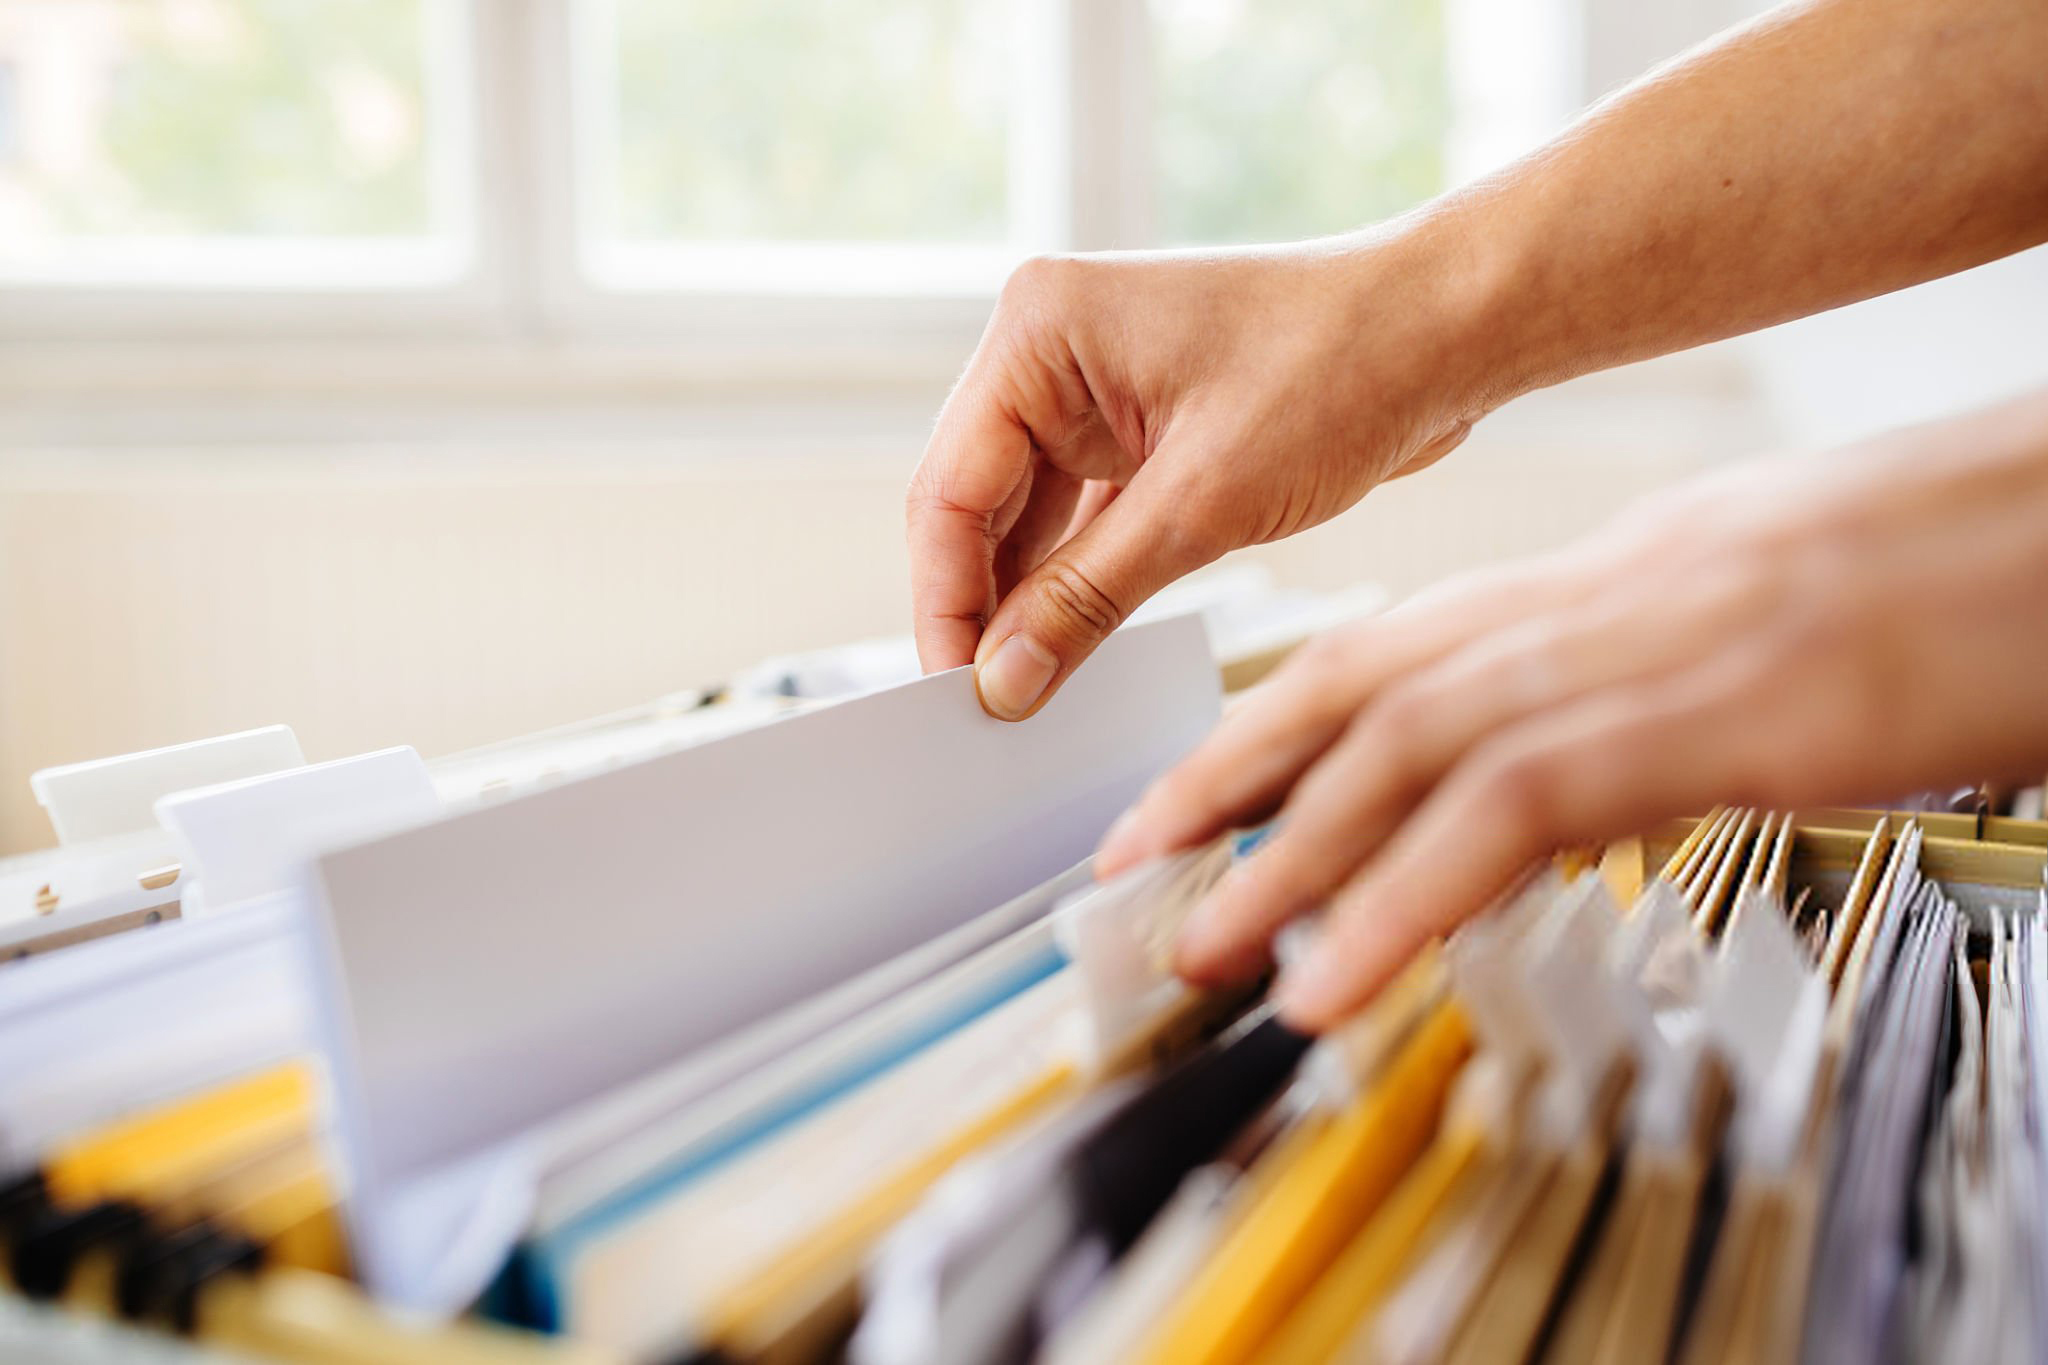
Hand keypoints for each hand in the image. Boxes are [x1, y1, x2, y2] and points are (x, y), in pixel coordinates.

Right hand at [906, 236, 1489, 719]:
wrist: (1451, 329)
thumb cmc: (1343, 367)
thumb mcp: (1203, 503)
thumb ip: (1087, 597)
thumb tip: (1004, 680)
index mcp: (1040, 328)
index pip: (950, 488)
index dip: (947, 600)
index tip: (957, 690)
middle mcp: (1052, 349)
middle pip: (977, 504)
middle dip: (985, 606)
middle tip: (990, 707)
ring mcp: (1095, 387)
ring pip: (1028, 519)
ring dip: (1034, 601)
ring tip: (1032, 691)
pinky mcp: (1140, 425)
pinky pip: (1084, 516)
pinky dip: (1082, 580)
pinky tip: (1076, 645)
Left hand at [1095, 390, 2047, 1030]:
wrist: (2034, 534)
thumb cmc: (1919, 580)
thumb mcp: (1730, 633)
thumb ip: (1616, 690)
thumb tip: (1542, 771)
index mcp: (1582, 589)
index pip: (1383, 650)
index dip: (1264, 724)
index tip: (1187, 792)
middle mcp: (1578, 607)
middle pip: (1354, 686)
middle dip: (1225, 779)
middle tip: (1134, 864)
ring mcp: (1629, 655)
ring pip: (1398, 753)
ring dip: (1284, 857)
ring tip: (1200, 945)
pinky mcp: (1696, 721)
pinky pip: (1507, 815)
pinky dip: (1400, 901)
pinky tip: (1335, 974)